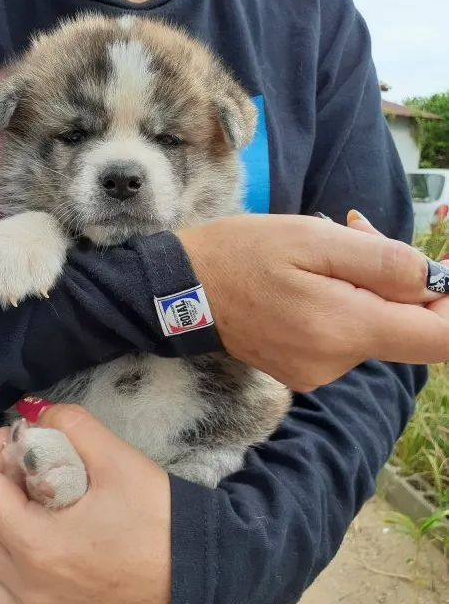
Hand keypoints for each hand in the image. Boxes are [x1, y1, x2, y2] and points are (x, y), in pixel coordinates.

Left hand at [0, 404, 170, 603]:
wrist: (194, 576)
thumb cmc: (158, 517)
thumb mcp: (119, 459)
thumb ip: (72, 425)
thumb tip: (36, 413)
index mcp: (38, 543)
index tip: (17, 441)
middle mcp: (25, 584)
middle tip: (30, 470)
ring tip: (27, 511)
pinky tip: (31, 547)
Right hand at [178, 213, 446, 391]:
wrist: (181, 292)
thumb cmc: (242, 255)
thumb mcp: (313, 239)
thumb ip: (382, 263)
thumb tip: (435, 283)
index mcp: (344, 329)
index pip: (441, 339)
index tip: (440, 269)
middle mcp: (337, 364)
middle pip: (408, 330)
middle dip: (402, 280)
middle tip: (362, 230)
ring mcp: (319, 373)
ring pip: (376, 329)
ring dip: (368, 286)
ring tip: (329, 245)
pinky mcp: (304, 371)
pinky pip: (347, 338)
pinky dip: (345, 304)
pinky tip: (314, 275)